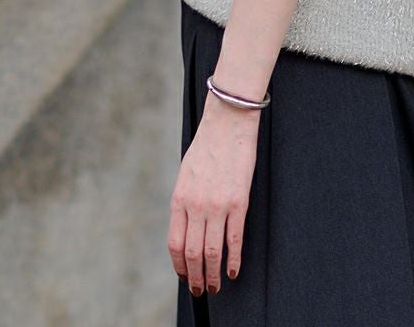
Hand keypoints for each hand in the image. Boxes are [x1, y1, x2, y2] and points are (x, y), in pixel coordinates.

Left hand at [167, 92, 261, 295]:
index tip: (184, 276)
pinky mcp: (238, 202)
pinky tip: (233, 270)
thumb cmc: (207, 146)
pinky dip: (233, 259)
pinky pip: (234, 239)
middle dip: (195, 277)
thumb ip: (184, 201)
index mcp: (179, 199)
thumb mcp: (186, 174)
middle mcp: (195, 206)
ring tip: (215, 286)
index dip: (179, 266)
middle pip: (193, 253)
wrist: (227, 124)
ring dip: (212, 274)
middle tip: (200, 289)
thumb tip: (187, 227)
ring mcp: (217, 206)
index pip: (175, 244)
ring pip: (212, 252)